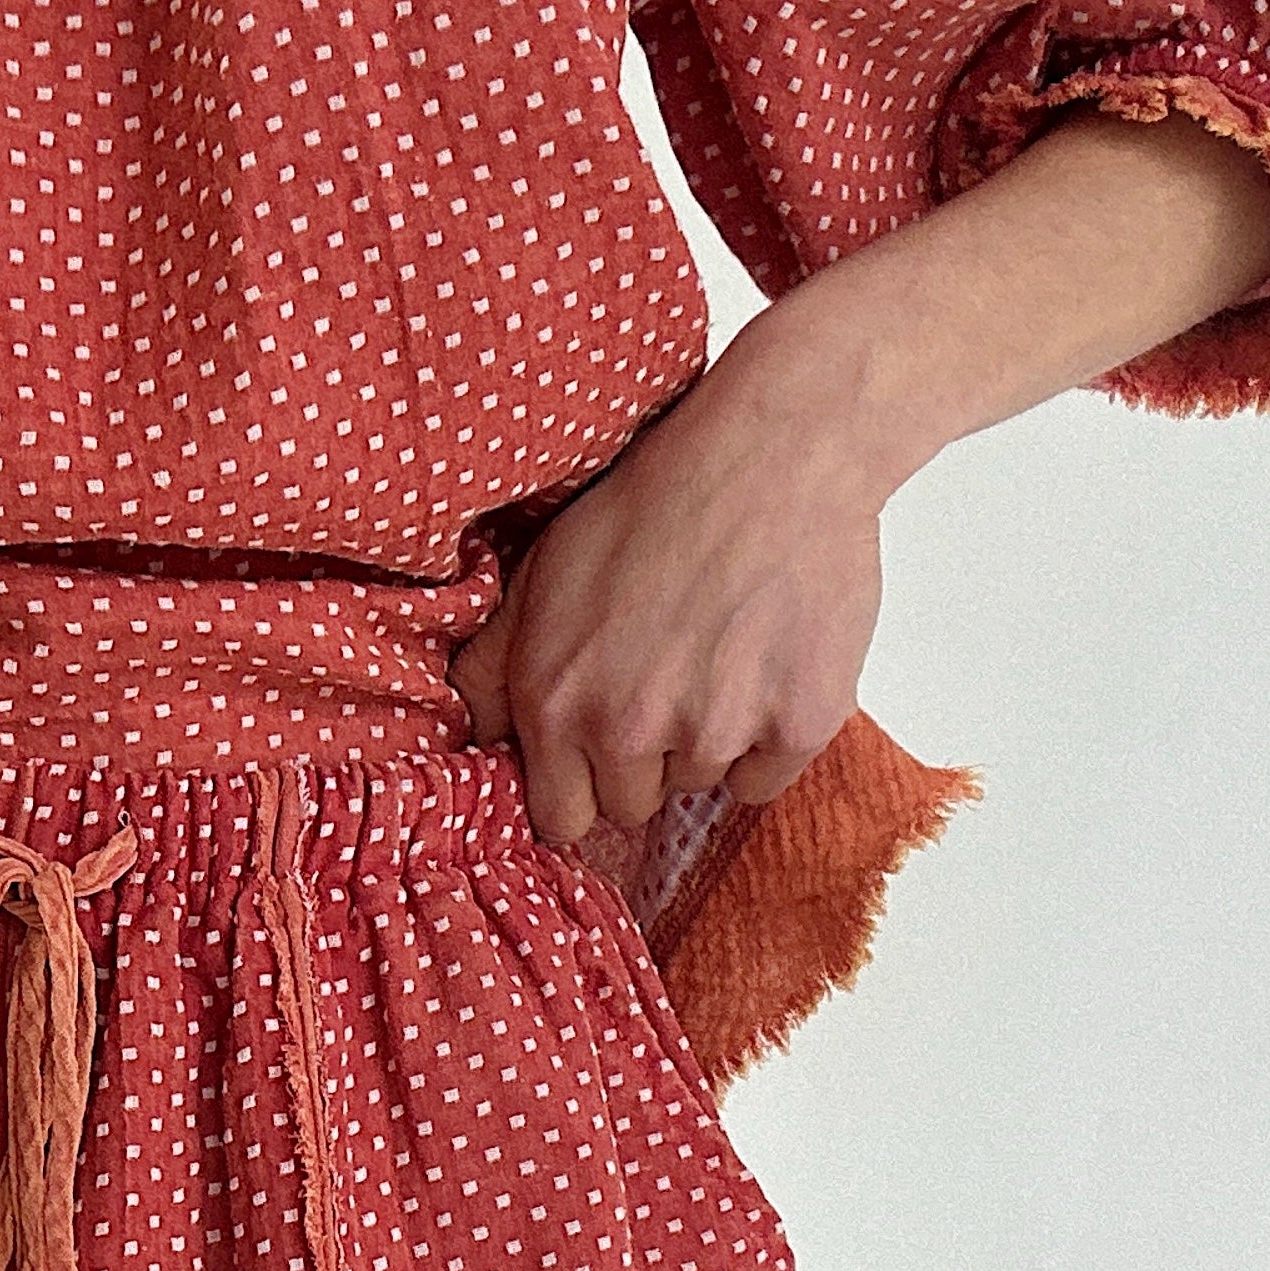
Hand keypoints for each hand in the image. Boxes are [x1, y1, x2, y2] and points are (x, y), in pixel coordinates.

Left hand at [450, 335, 893, 844]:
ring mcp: (717, 733)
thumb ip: (492, 669)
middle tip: (667, 671)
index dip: (581, 783)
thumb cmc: (655, 501)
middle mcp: (629, 729)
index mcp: (556, 701)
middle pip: (633, 804)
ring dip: (707, 739)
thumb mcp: (539, 573)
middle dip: (644, 756)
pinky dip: (768, 737)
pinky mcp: (797, 725)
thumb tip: (472, 740)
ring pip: (702, 784)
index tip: (600, 748)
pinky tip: (763, 664)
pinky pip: (766, 778)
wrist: (772, 453)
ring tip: (718, 648)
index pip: (561, 818)